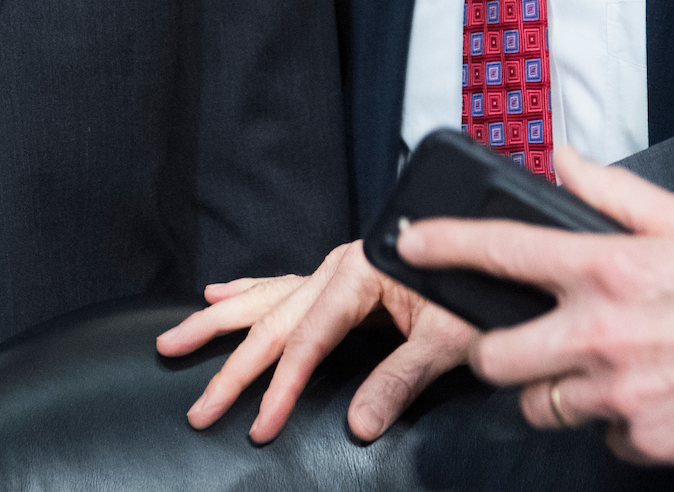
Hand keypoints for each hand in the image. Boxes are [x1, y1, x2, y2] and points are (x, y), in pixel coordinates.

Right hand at [155, 239, 478, 442]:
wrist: (499, 249)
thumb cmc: (480, 288)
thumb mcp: (450, 336)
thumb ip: (401, 379)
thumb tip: (358, 425)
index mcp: (361, 271)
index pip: (308, 340)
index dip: (281, 387)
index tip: (259, 425)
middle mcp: (341, 265)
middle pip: (275, 322)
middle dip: (233, 368)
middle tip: (199, 407)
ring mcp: (338, 267)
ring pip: (267, 298)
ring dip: (219, 322)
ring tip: (174, 341)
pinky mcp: (342, 275)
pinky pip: (283, 285)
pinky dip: (248, 291)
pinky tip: (217, 292)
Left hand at [394, 145, 673, 467]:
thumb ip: (611, 191)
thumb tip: (562, 157)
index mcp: (608, 270)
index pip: (504, 251)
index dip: (445, 244)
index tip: (410, 240)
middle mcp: (604, 335)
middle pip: (496, 358)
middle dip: (496, 351)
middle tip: (522, 340)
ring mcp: (623, 396)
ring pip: (545, 405)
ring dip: (560, 388)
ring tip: (607, 365)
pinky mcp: (649, 441)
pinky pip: (602, 438)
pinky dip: (616, 421)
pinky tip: (651, 394)